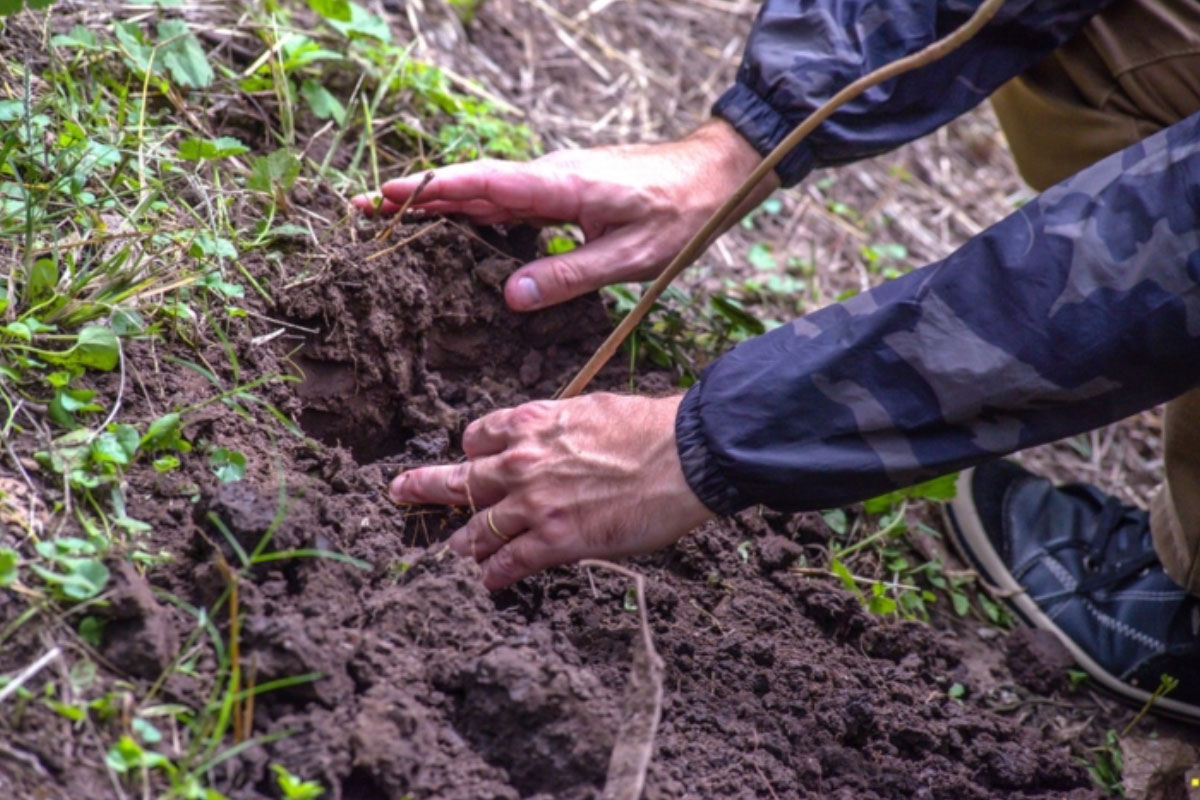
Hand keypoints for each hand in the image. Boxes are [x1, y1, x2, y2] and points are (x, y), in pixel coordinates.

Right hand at [351, 119, 776, 310]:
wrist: (711, 175)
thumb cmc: (678, 215)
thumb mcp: (629, 257)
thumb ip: (569, 276)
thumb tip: (510, 298)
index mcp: (560, 186)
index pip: (483, 185)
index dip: (433, 191)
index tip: (386, 196)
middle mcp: (549, 176)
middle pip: (471, 184)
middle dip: (417, 195)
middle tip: (363, 208)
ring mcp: (554, 180)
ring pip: (485, 190)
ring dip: (439, 201)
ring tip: (391, 215)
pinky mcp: (562, 189)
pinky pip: (507, 198)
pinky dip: (472, 208)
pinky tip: (455, 224)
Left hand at [390, 393, 712, 589]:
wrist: (686, 456)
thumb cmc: (651, 428)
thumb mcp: (592, 409)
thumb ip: (560, 427)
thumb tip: (559, 439)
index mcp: (532, 422)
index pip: (479, 436)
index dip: (473, 450)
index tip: (472, 458)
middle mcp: (522, 462)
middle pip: (460, 480)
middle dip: (424, 487)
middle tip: (399, 492)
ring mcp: (534, 504)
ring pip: (478, 528)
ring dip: (463, 543)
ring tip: (453, 553)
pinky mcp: (554, 541)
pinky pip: (508, 563)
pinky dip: (493, 574)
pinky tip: (486, 582)